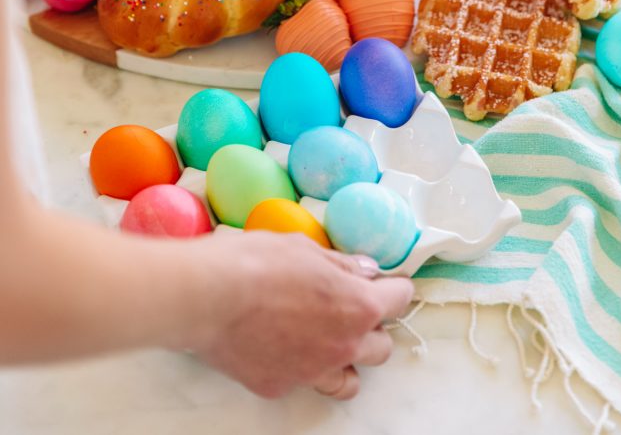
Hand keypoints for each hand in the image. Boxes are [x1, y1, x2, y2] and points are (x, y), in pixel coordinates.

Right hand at [185, 229, 412, 399]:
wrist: (209, 296)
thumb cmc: (257, 261)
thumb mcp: (305, 246)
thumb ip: (341, 264)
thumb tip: (364, 269)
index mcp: (357, 305)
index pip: (399, 299)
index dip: (395, 287)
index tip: (389, 282)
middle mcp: (343, 345)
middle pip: (382, 347)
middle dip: (373, 327)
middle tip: (353, 308)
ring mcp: (312, 371)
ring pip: (350, 381)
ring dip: (347, 361)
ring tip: (328, 340)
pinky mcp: (280, 386)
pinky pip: (302, 381)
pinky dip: (299, 366)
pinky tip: (281, 345)